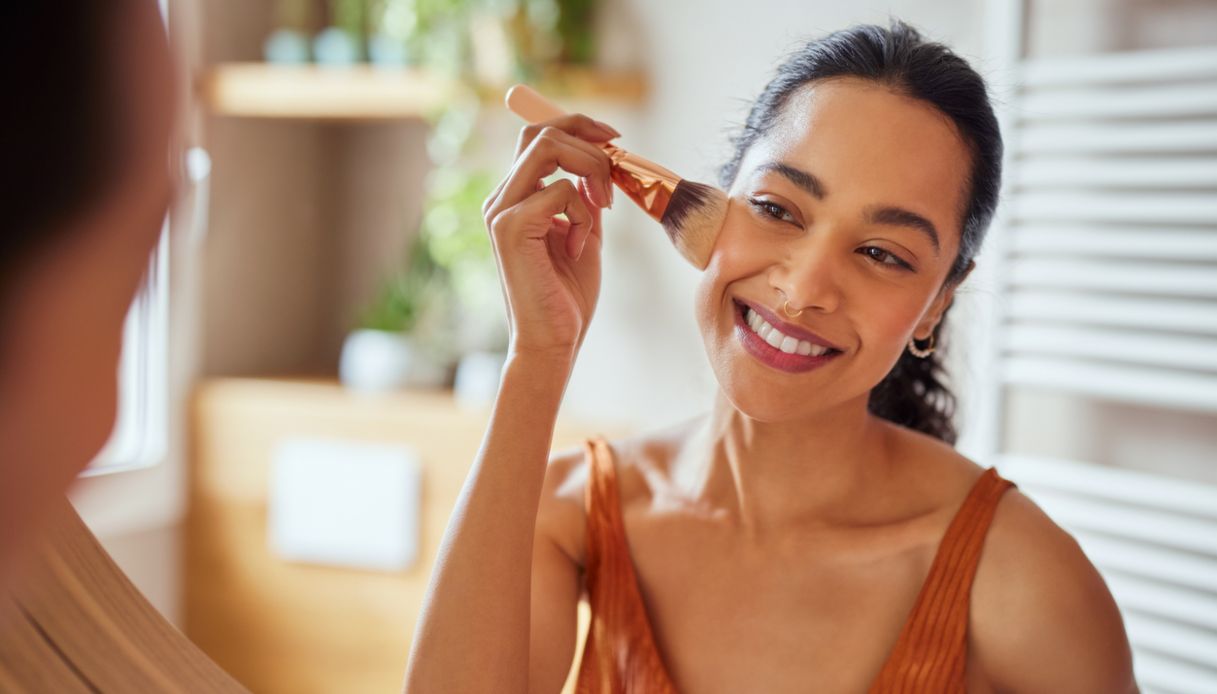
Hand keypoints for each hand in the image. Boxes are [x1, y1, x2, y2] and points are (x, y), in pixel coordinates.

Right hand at [481, 114, 618, 361]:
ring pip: (548, 149)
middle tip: (617, 172)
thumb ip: (586, 199)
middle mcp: (501, 199)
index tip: (614, 138)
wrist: (552, 342)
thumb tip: (605, 164)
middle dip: (589, 142)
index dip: (577, 126)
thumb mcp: (584, 234)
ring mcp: (501, 211)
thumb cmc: (567, 297)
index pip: (537, 136)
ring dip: (591, 171)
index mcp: (514, 198)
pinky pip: (560, 192)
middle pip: (540, 133)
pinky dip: (583, 216)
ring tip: (604, 209)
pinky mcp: (511, 227)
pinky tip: (580, 249)